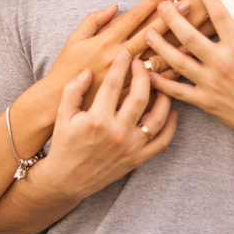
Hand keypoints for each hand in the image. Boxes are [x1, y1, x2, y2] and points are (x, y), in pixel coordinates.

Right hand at [41, 51, 177, 204]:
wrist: (67, 179)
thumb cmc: (64, 144)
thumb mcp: (62, 115)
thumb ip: (73, 90)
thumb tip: (88, 71)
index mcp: (96, 120)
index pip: (113, 85)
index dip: (120, 65)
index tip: (124, 53)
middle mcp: (116, 133)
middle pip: (140, 96)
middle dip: (143, 74)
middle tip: (141, 63)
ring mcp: (130, 147)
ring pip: (157, 117)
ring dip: (162, 96)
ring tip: (159, 83)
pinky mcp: (138, 158)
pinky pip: (162, 141)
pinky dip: (171, 125)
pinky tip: (171, 110)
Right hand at [44, 0, 184, 108]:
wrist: (57, 102)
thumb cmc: (66, 68)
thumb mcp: (74, 40)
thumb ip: (94, 20)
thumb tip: (116, 6)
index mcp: (106, 41)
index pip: (133, 16)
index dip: (151, 0)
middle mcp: (119, 57)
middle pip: (151, 33)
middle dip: (171, 16)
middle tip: (188, 2)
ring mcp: (127, 76)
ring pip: (158, 57)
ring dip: (177, 42)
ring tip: (194, 30)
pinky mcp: (130, 93)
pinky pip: (155, 83)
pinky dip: (172, 72)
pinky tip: (187, 62)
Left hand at [144, 0, 233, 148]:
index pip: (221, 18)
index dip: (211, 0)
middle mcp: (221, 64)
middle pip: (191, 37)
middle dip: (173, 19)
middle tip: (161, 6)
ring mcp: (210, 84)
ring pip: (178, 61)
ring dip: (160, 46)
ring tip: (146, 33)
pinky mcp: (205, 101)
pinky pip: (178, 91)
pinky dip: (161, 83)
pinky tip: (147, 72)